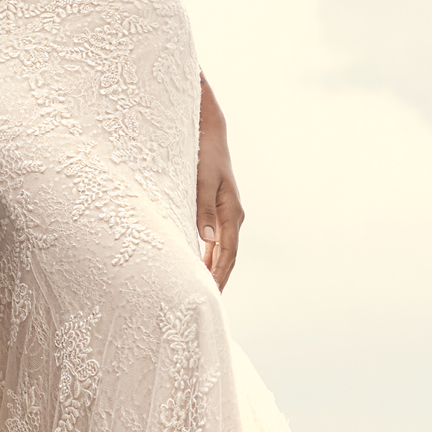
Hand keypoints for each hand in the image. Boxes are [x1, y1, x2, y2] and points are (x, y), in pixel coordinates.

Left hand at [197, 77, 242, 289]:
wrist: (208, 128)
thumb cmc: (203, 152)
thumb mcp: (201, 179)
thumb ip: (202, 209)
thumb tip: (205, 241)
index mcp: (231, 212)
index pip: (227, 254)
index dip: (219, 277)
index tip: (212, 296)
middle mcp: (232, 215)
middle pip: (227, 256)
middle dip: (218, 279)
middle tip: (207, 303)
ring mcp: (226, 212)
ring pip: (222, 249)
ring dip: (213, 268)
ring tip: (204, 290)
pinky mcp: (217, 207)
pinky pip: (216, 239)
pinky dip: (208, 254)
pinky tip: (199, 264)